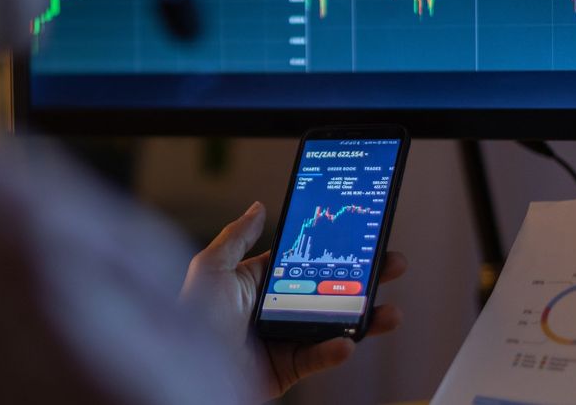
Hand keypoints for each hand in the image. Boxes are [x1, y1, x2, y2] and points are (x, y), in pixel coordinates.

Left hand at [180, 202, 406, 400]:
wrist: (184, 366)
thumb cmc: (191, 315)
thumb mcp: (212, 266)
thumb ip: (238, 236)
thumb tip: (258, 207)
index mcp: (261, 283)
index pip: (307, 262)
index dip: (335, 250)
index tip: (362, 237)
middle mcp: (277, 309)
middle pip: (330, 291)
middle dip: (365, 280)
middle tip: (392, 265)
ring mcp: (285, 339)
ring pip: (334, 327)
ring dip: (364, 320)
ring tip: (389, 312)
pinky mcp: (287, 368)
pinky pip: (317, 358)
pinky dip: (335, 351)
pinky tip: (348, 342)